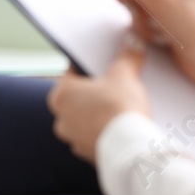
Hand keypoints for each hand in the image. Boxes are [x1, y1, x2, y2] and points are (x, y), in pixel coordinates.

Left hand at [46, 42, 149, 163]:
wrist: (132, 149)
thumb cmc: (120, 108)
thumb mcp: (125, 75)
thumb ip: (127, 56)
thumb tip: (133, 39)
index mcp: (61, 95)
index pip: (73, 71)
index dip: (91, 65)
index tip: (105, 62)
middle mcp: (61, 119)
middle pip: (80, 97)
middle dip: (97, 91)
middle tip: (117, 83)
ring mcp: (74, 139)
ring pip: (88, 119)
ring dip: (101, 113)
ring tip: (123, 106)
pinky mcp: (90, 155)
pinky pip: (98, 137)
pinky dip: (107, 131)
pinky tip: (124, 126)